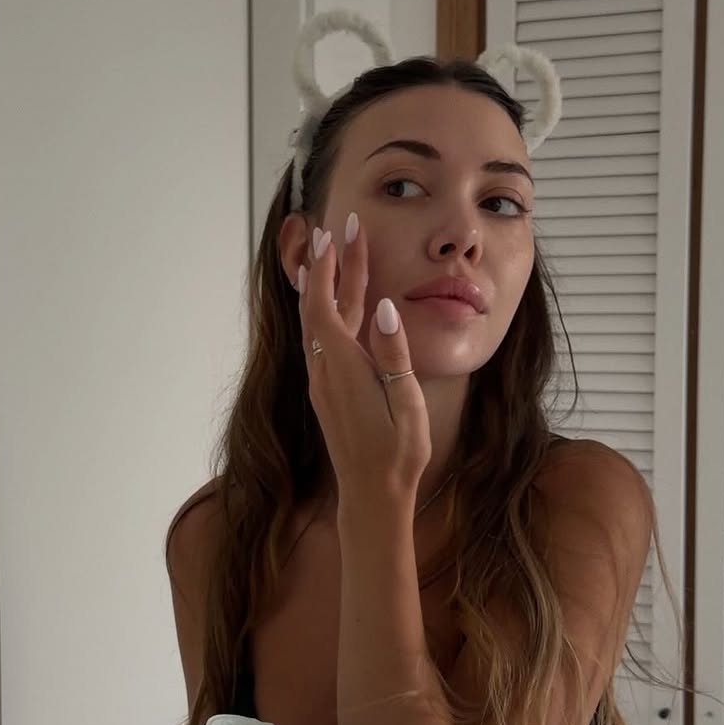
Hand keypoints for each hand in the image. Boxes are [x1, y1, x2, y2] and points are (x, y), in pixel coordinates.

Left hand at [298, 217, 430, 505]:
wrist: (371, 496)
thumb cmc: (397, 454)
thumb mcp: (407, 403)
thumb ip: (394, 354)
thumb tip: (386, 307)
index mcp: (343, 368)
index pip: (327, 302)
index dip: (331, 264)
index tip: (342, 231)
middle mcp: (324, 371)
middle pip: (318, 305)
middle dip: (328, 264)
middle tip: (341, 229)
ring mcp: (322, 382)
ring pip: (316, 322)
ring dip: (323, 285)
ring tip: (330, 253)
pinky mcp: (327, 391)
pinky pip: (320, 339)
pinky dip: (324, 310)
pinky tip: (332, 304)